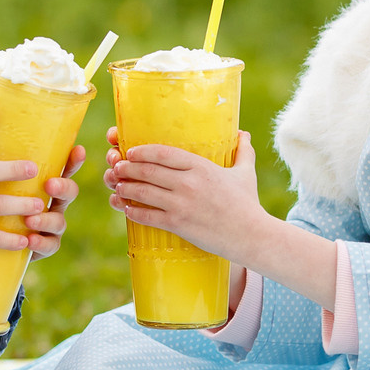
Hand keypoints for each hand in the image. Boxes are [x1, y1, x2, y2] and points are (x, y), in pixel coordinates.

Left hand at [24, 145, 85, 259]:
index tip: (77, 149)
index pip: (63, 167)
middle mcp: (52, 202)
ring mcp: (49, 225)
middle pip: (69, 192)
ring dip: (47, 219)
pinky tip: (29, 240)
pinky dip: (41, 243)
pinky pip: (49, 245)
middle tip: (49, 184)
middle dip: (63, 187)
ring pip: (59, 221)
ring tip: (30, 219)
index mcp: (44, 182)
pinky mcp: (41, 246)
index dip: (73, 160)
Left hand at [106, 130, 263, 259]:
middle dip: (128, 168)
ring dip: (125, 188)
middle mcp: (188, 183)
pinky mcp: (178, 224)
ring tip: (117, 186)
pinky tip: (125, 209)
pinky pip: (147, 216)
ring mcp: (181, 204)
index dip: (142, 151)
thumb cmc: (247, 203)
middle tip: (118, 168)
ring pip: (143, 192)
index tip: (131, 152)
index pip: (163, 153)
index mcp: (201, 167)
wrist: (252, 236)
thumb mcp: (246, 173)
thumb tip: (244, 134)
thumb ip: (243, 151)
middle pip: (147, 171)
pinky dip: (132, 212)